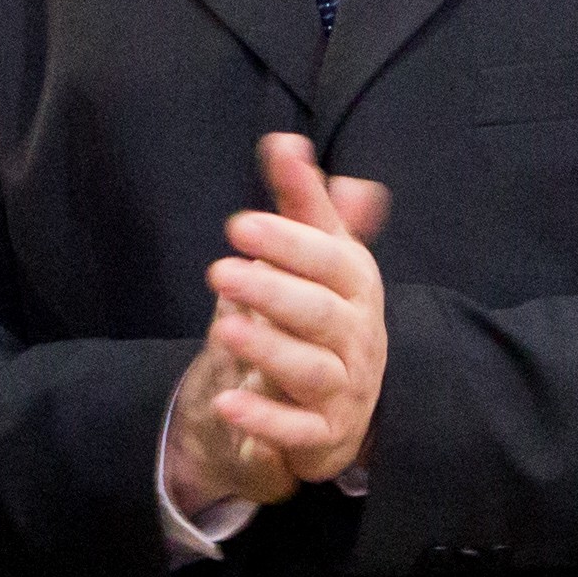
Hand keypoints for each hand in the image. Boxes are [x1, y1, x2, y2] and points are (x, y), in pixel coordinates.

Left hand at [161, 133, 391, 518]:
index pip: (332, 261)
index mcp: (357, 288)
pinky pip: (299, 429)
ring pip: (311, 369)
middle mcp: (358, 338)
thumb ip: (300, 204)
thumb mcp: (314, 258)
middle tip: (219, 271)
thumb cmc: (321, 315)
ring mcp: (344, 388)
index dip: (290, 242)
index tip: (239, 225)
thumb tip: (285, 141)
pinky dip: (265, 417)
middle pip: (320, 313)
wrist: (336, 403)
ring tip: (223, 329)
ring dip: (269, 349)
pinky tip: (228, 401)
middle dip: (272, 291)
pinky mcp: (324, 434)